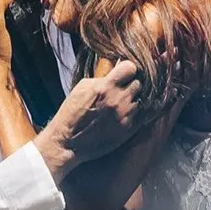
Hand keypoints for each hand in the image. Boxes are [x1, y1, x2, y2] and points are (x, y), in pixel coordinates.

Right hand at [35, 60, 142, 175]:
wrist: (69, 142)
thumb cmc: (72, 113)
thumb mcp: (82, 88)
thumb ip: (101, 78)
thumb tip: (115, 70)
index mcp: (105, 87)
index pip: (131, 67)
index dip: (127, 69)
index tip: (124, 73)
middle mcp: (118, 100)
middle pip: (138, 83)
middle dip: (130, 84)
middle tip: (122, 89)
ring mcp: (125, 115)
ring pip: (140, 99)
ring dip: (132, 100)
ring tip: (120, 105)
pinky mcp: (129, 129)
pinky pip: (141, 115)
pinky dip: (134, 113)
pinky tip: (123, 115)